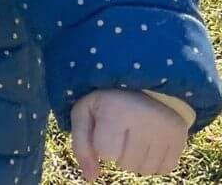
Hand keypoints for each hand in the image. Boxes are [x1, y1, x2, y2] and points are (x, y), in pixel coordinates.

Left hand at [70, 89, 188, 179]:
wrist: (143, 86)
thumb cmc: (107, 102)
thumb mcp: (85, 114)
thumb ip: (81, 145)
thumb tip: (90, 178)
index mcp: (117, 111)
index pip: (106, 152)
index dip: (101, 144)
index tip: (105, 127)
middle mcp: (146, 120)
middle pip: (126, 164)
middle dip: (118, 153)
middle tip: (121, 131)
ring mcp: (167, 130)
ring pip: (145, 170)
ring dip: (135, 160)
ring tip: (134, 137)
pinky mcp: (181, 139)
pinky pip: (164, 169)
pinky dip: (153, 162)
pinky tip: (148, 143)